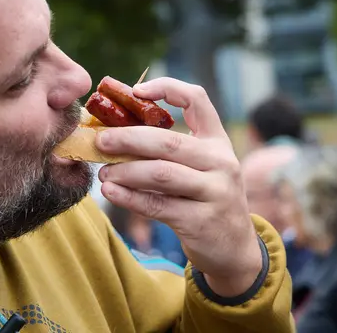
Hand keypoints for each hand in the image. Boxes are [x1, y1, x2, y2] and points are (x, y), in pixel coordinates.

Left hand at [96, 77, 261, 296]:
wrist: (235, 248)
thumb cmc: (205, 199)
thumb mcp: (201, 168)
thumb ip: (170, 149)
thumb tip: (115, 131)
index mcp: (218, 141)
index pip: (197, 100)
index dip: (166, 88)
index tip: (136, 91)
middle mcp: (221, 162)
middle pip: (168, 141)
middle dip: (128, 138)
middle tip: (100, 140)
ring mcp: (215, 192)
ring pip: (161, 174)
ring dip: (125, 171)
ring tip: (103, 171)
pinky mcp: (202, 221)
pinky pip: (158, 205)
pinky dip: (129, 197)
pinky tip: (111, 191)